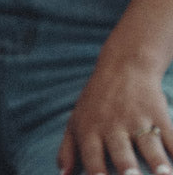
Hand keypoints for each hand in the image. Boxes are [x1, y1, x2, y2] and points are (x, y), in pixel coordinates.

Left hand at [57, 56, 172, 174]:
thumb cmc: (96, 103)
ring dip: (158, 161)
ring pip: (148, 143)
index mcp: (90, 131)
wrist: (123, 67)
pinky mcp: (158, 113)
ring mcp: (137, 119)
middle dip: (127, 167)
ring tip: (164, 174)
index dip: (96, 169)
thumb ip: (67, 150)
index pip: (91, 154)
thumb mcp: (76, 121)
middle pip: (120, 151)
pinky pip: (172, 135)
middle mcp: (112, 126)